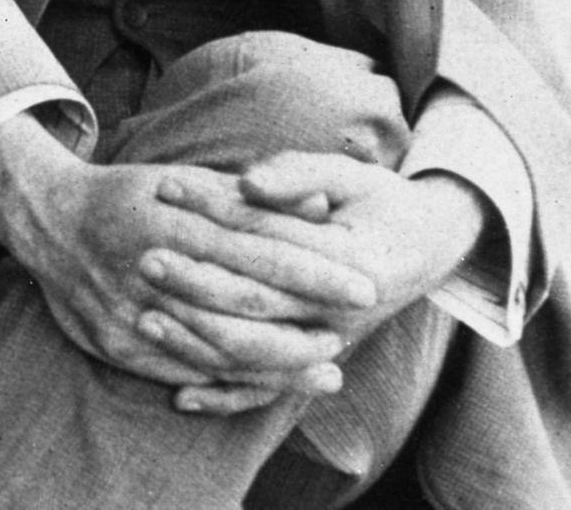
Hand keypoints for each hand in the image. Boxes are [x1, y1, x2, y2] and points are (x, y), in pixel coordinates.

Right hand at [0, 116, 375, 413]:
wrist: (47, 222)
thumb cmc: (129, 197)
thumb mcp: (185, 181)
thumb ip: (252, 197)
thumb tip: (323, 205)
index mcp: (171, 218)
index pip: (257, 248)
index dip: (313, 270)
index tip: (362, 284)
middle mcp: (150, 265)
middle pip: (242, 303)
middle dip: (305, 322)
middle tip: (351, 331)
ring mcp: (130, 310)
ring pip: (218, 347)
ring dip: (279, 363)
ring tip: (326, 368)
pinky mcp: (117, 345)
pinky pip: (184, 372)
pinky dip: (232, 383)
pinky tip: (269, 384)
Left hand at [142, 151, 486, 409]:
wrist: (426, 245)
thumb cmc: (378, 200)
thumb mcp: (349, 173)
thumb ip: (298, 174)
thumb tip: (247, 181)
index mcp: (349, 263)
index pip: (266, 238)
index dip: (213, 211)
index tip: (165, 188)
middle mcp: (339, 313)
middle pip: (254, 301)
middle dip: (194, 281)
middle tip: (144, 258)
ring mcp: (327, 343)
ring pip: (255, 354)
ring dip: (196, 340)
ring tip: (144, 318)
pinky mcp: (314, 361)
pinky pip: (267, 391)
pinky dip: (225, 397)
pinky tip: (181, 397)